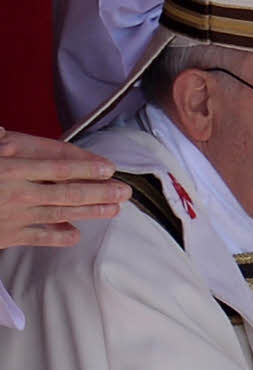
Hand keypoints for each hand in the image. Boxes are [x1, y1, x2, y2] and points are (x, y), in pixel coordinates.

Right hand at [0, 128, 130, 248]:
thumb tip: (4, 132)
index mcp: (13, 169)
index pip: (59, 167)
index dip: (87, 168)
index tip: (108, 168)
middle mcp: (19, 193)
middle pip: (69, 192)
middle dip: (101, 192)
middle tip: (124, 192)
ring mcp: (16, 216)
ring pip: (61, 213)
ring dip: (91, 212)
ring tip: (114, 210)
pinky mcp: (8, 236)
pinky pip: (40, 237)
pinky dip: (60, 237)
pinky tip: (76, 236)